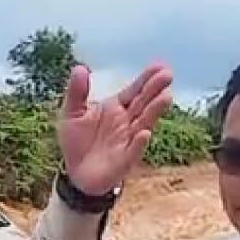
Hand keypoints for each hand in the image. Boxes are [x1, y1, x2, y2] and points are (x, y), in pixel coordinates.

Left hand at [57, 63, 173, 194]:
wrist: (76, 173)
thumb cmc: (77, 141)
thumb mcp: (71, 113)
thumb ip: (77, 92)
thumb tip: (80, 68)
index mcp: (115, 108)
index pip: (134, 91)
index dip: (146, 79)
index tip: (160, 65)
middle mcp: (126, 122)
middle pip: (143, 103)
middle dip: (155, 90)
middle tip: (168, 75)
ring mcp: (128, 141)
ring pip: (144, 123)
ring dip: (155, 111)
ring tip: (166, 97)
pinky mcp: (124, 160)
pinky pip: (133, 151)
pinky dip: (139, 143)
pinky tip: (145, 134)